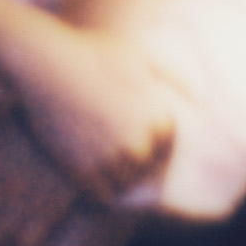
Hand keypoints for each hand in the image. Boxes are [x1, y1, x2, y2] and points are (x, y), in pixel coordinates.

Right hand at [4, 19, 178, 202]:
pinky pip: (103, 194)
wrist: (45, 62)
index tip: (139, 136)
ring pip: (127, 184)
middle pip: (149, 169)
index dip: (156, 144)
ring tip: (110, 165)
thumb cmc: (94, 52)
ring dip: (122, 179)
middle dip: (140, 164)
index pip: (168, 147)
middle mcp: (139, 142)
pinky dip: (103, 189)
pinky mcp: (81, 169)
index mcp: (159, 118)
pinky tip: (96, 176)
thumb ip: (176, 75)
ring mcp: (110, 159)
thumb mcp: (142, 54)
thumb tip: (200, 98)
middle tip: (121, 154)